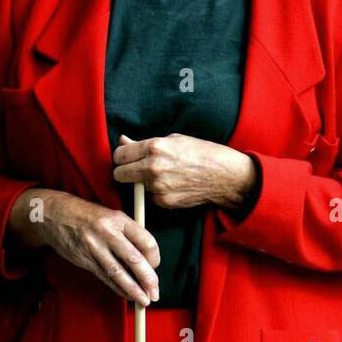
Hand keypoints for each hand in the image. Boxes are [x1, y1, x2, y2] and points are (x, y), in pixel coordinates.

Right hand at [8, 188, 159, 304]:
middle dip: (148, 279)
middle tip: (155, 293)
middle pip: (134, 259)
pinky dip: (118, 288)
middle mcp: (107, 233)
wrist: (55, 215)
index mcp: (119, 219)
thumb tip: (147, 259)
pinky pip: (105, 277)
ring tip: (144, 301)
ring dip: (133, 290)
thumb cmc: (88, 216)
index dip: (155, 257)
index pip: (146, 240)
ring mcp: (95, 247)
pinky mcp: (85, 259)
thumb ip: (128, 234)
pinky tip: (127, 295)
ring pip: (118, 273)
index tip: (156, 266)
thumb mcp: (111, 216)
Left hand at [113, 133, 256, 210]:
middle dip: (124, 171)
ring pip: (135, 187)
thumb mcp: (172, 140)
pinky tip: (169, 185)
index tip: (125, 157)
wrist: (222, 176)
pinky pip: (149, 197)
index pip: (120, 154)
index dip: (121, 156)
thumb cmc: (200, 153)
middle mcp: (152, 168)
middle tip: (133, 169)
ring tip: (160, 175)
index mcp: (154, 147)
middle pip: (120, 174)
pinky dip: (154, 192)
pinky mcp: (163, 202)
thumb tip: (123, 141)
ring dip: (141, 183)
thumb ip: (144, 143)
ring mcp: (157, 187)